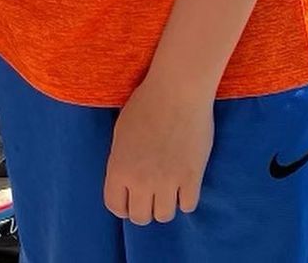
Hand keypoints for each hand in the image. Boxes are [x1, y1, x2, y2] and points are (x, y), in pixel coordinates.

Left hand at [104, 77, 214, 224]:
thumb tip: (127, 180)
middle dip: (144, 207)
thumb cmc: (146, 103)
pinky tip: (185, 183)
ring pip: (164, 216)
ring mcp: (167, 181)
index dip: (123, 205)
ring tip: (169, 188)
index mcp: (119, 168)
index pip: (116, 207)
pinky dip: (186, 198)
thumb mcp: (121, 132)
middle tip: (151, 193)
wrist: (177, 89)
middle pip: (140, 217)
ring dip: (166, 204)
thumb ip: (122, 161)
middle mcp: (141, 181)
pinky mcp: (192, 178)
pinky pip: (188, 206)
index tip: (131, 198)